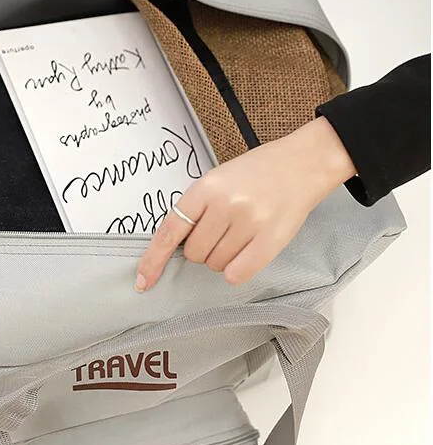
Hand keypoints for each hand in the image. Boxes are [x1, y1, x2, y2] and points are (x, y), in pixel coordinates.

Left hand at [134, 116, 356, 290]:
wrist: (302, 163)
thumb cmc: (256, 173)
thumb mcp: (217, 179)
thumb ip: (196, 209)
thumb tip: (176, 249)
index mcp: (205, 188)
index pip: (170, 231)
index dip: (153, 260)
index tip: (143, 281)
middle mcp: (225, 204)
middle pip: (195, 254)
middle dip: (203, 249)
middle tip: (223, 230)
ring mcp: (249, 222)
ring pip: (216, 264)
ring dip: (222, 258)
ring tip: (241, 233)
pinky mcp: (272, 239)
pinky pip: (238, 273)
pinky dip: (236, 271)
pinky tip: (246, 254)